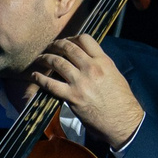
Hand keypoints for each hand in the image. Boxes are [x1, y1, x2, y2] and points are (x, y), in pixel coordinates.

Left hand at [29, 33, 144, 149]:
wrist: (123, 120)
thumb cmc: (120, 99)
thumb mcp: (114, 74)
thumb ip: (100, 64)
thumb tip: (85, 58)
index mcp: (104, 61)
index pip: (85, 39)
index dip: (72, 37)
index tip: (66, 41)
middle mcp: (92, 68)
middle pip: (68, 48)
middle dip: (55, 45)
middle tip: (49, 47)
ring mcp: (81, 82)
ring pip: (57, 62)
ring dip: (45, 58)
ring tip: (40, 59)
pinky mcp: (72, 96)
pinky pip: (50, 84)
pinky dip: (39, 78)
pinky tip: (34, 75)